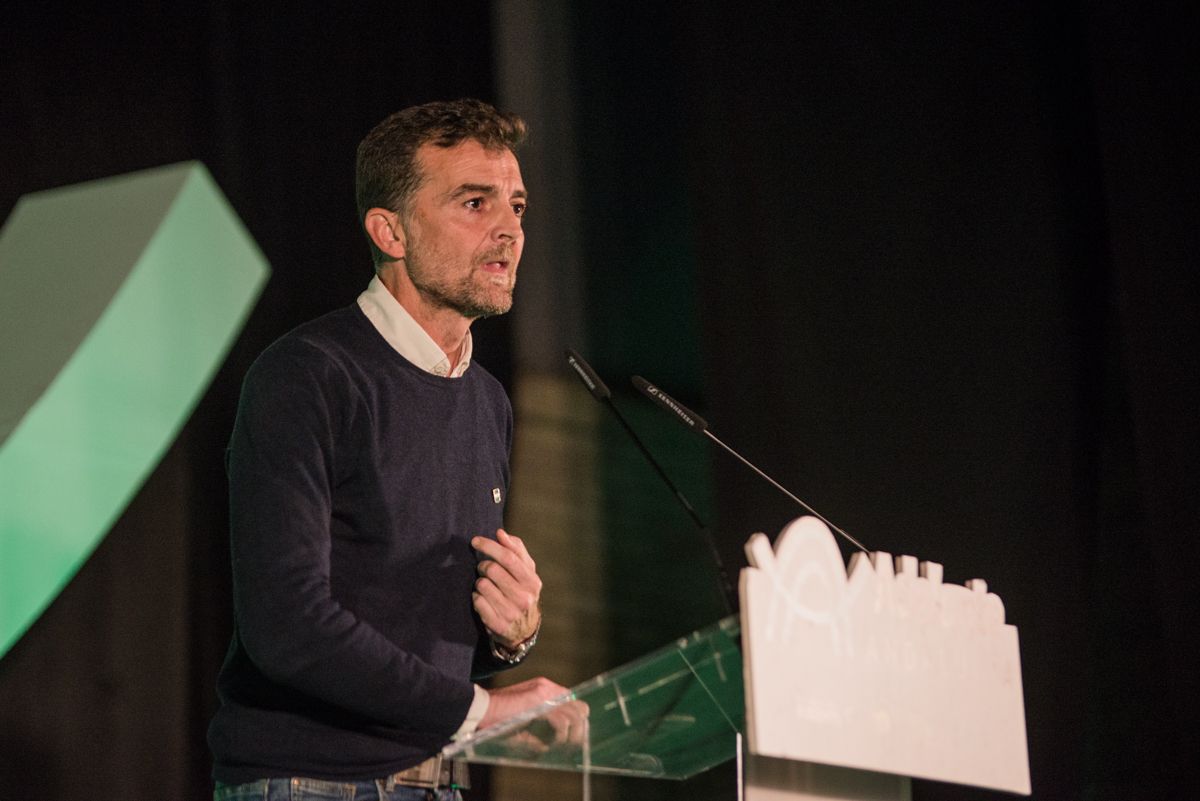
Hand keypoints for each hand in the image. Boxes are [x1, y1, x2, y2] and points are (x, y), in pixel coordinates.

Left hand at [472, 528, 541, 648]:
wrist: (525, 630)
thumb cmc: (523, 592)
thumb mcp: (526, 571)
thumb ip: (516, 550)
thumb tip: (500, 533)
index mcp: (532, 581)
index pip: (509, 557)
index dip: (490, 546)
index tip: (475, 541)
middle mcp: (524, 598)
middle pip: (493, 570)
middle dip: (483, 565)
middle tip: (483, 568)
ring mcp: (511, 612)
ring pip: (482, 585)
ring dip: (480, 582)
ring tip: (486, 586)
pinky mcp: (498, 624)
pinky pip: (477, 602)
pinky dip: (476, 597)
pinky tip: (483, 599)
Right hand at [478, 677, 587, 750]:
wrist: (481, 708)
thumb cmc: (497, 719)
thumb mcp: (521, 724)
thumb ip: (535, 732)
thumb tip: (546, 747)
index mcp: (543, 689)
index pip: (572, 701)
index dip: (577, 720)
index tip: (575, 737)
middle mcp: (547, 687)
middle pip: (580, 706)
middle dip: (581, 727)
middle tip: (575, 743)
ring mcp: (544, 692)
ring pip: (575, 713)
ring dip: (574, 733)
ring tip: (567, 745)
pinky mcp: (539, 701)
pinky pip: (561, 720)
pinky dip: (561, 734)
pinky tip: (554, 742)